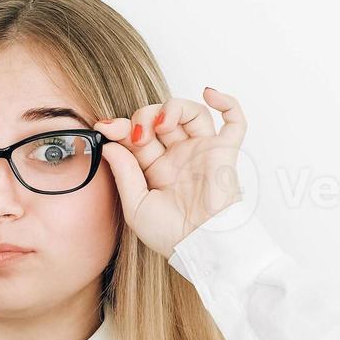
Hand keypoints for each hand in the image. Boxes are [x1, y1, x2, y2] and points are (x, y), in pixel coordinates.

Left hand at [93, 86, 247, 257]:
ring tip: (163, 123)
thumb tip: (110, 144)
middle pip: (160, 118)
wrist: (201, 246)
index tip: (104, 127)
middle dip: (144, 117)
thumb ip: (124, 173)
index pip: (137, 135)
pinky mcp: (225, 153)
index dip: (120, 127)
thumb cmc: (171, 234)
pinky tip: (210, 94)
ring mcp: (202, 152)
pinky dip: (227, 102)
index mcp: (156, 168)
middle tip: (138, 133)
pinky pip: (234, 122)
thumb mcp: (135, 205)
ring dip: (173, 107)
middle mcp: (179, 156)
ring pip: (191, 112)